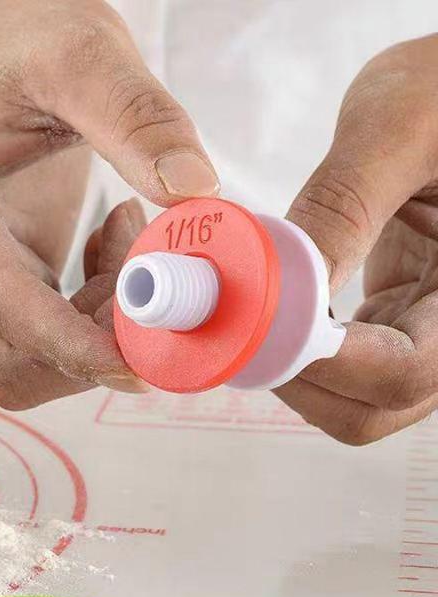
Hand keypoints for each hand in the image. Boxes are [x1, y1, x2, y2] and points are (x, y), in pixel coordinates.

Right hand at [0, 0, 217, 408]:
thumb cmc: (20, 43)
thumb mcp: (84, 57)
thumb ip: (140, 120)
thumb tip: (194, 193)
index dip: (61, 342)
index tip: (134, 364)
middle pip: (0, 350)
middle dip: (86, 343)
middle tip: (151, 286)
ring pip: (18, 359)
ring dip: (89, 335)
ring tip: (126, 249)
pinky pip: (29, 345)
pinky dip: (82, 325)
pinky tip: (103, 257)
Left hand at [276, 34, 437, 443]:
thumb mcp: (401, 126)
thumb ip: (342, 205)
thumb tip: (279, 286)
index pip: (403, 373)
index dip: (324, 366)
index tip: (256, 335)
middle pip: (373, 409)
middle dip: (298, 381)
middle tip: (239, 336)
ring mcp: (430, 326)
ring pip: (356, 398)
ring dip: (294, 373)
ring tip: (248, 320)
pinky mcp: (402, 314)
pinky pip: (349, 362)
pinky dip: (302, 350)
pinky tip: (271, 313)